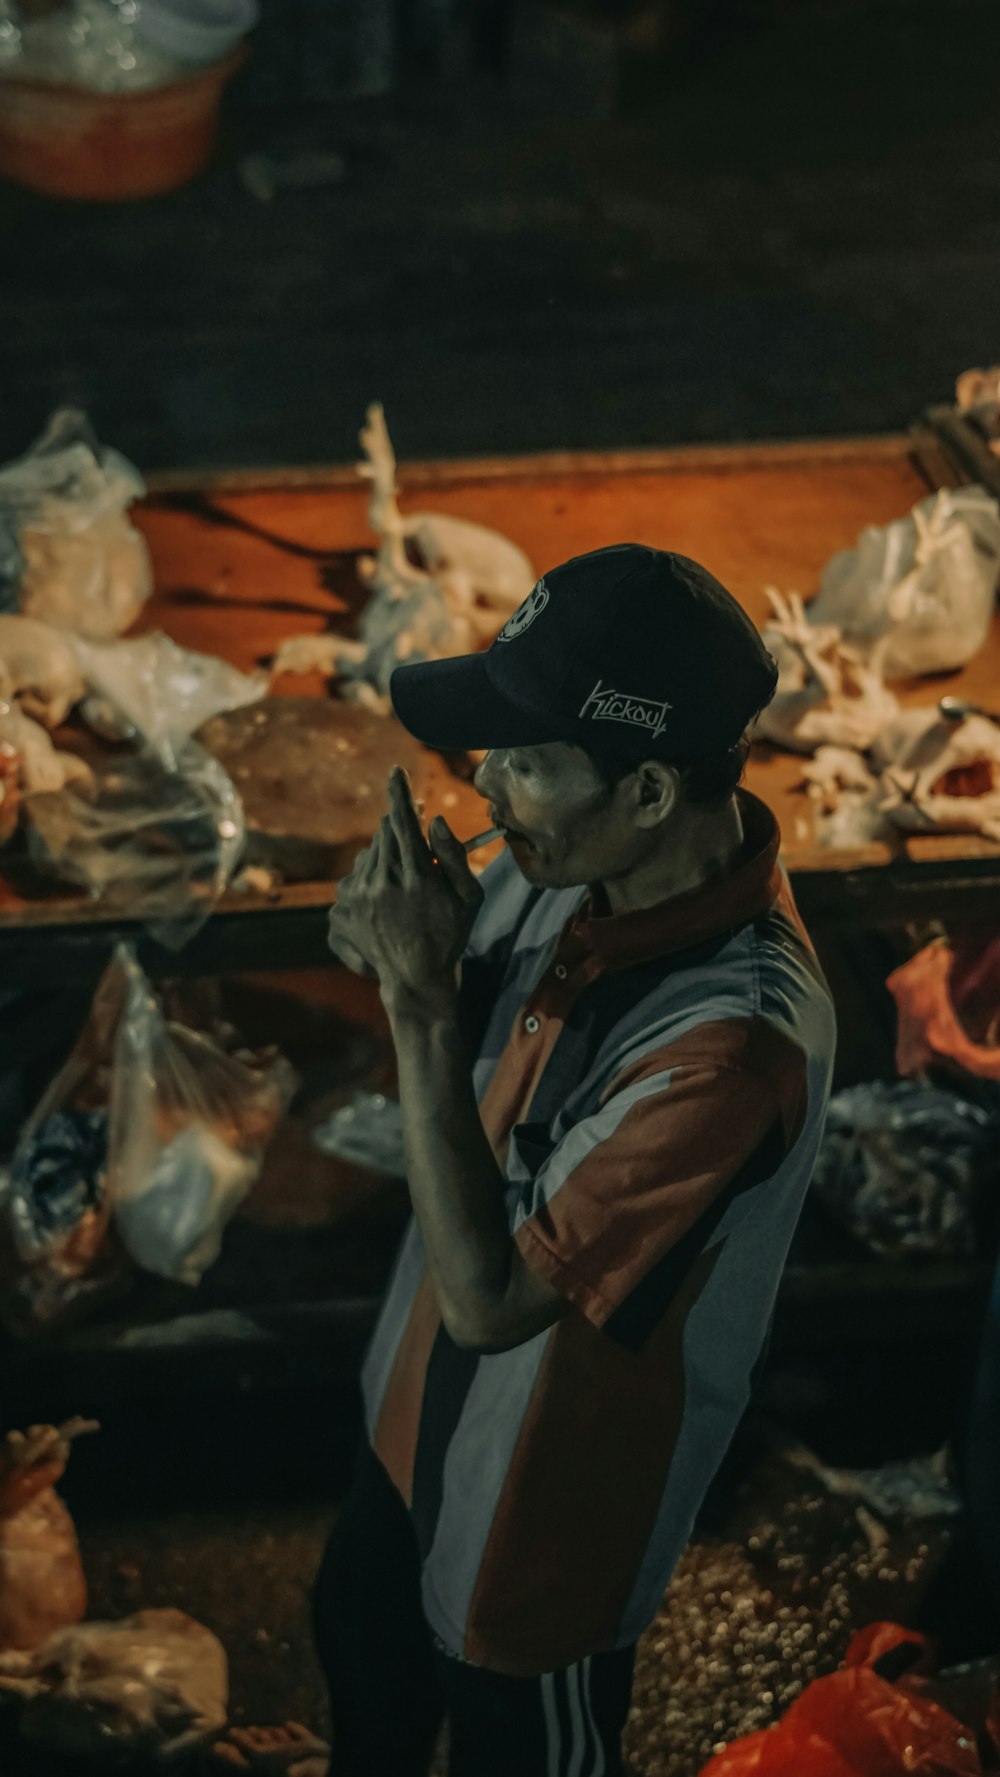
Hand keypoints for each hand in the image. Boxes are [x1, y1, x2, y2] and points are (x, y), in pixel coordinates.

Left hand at [332, 767, 482, 1008]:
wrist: (414, 979)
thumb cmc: (449, 935)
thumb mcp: (469, 897)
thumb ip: (454, 855)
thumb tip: (434, 821)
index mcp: (416, 875)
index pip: (403, 821)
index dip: (399, 793)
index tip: (395, 771)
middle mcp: (383, 882)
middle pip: (385, 834)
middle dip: (400, 832)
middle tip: (417, 850)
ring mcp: (358, 895)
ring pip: (369, 854)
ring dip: (386, 860)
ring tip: (403, 891)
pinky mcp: (342, 907)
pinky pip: (355, 876)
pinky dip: (370, 879)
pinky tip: (385, 903)